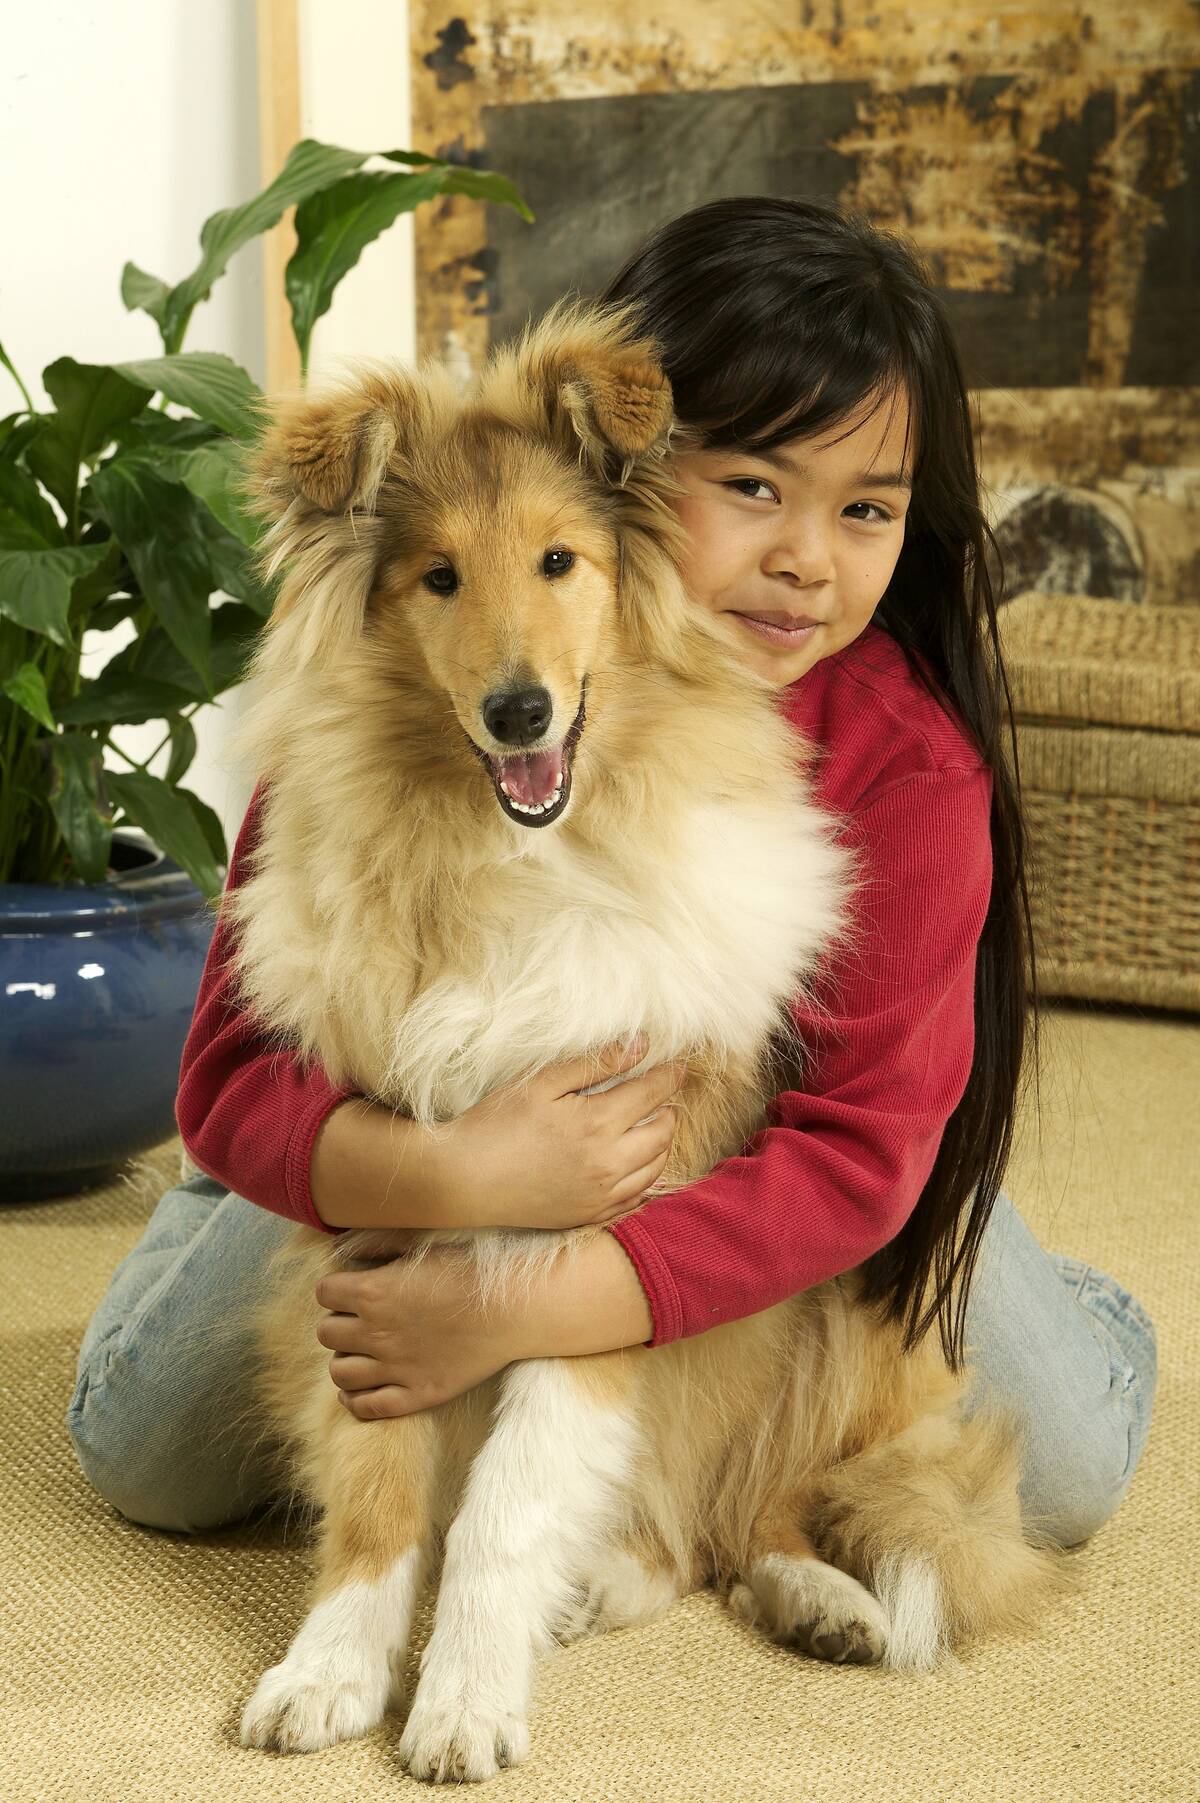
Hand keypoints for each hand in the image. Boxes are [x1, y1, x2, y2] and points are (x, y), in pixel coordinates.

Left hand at [315, 1238, 522, 1419]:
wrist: (514, 1306)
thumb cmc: (472, 1268)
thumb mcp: (422, 1244)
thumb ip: (377, 1244)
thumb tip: (339, 1246)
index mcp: (373, 1292)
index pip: (324, 1293)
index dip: (336, 1288)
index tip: (352, 1287)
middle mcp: (376, 1333)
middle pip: (326, 1333)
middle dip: (338, 1322)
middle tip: (360, 1317)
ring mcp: (395, 1369)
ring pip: (339, 1373)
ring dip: (345, 1358)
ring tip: (362, 1349)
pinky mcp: (417, 1394)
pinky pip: (367, 1408)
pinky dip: (355, 1400)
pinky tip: (361, 1387)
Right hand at [440, 1038, 687, 1231]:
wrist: (463, 1181)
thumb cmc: (496, 1124)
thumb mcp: (542, 1083)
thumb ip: (595, 1064)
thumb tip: (639, 1046)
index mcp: (597, 1124)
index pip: (651, 1094)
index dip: (669, 1076)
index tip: (680, 1065)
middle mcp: (608, 1164)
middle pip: (662, 1132)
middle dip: (670, 1109)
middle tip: (665, 1095)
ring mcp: (601, 1194)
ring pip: (656, 1167)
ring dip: (663, 1143)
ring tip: (656, 1124)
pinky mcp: (590, 1215)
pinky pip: (637, 1197)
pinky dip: (648, 1176)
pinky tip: (641, 1164)